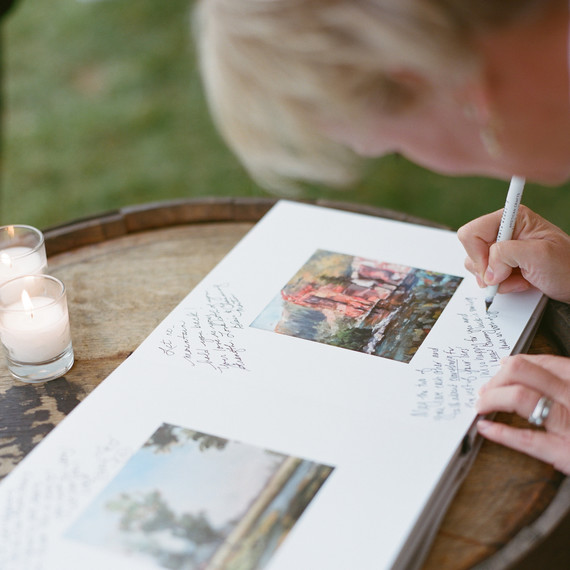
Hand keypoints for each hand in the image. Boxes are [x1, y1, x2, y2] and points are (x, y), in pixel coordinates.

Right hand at [457, 205, 569, 302]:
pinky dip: (500, 284)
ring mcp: (502, 248)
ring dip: (495, 279)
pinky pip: (485, 275)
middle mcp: (504, 230)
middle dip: (487, 268)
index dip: (477, 253)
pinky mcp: (502, 263)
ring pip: (475, 264)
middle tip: (507, 275)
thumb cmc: (567, 267)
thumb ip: (506, 254)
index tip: (493, 269)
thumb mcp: (539, 255)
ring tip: (518, 279)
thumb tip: (487, 271)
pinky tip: (519, 282)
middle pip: (471, 249)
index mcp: (512, 219)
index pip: (472, 232)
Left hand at [475, 354, 569, 473]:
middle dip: (498, 377)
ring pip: (520, 398)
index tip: (502, 367)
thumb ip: (568, 387)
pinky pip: (528, 440)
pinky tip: (485, 428)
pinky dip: (501, 433)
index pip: (546, 361)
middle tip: (485, 387)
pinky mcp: (568, 456)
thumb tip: (537, 378)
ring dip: (492, 398)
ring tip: (481, 404)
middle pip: (524, 372)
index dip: (517, 363)